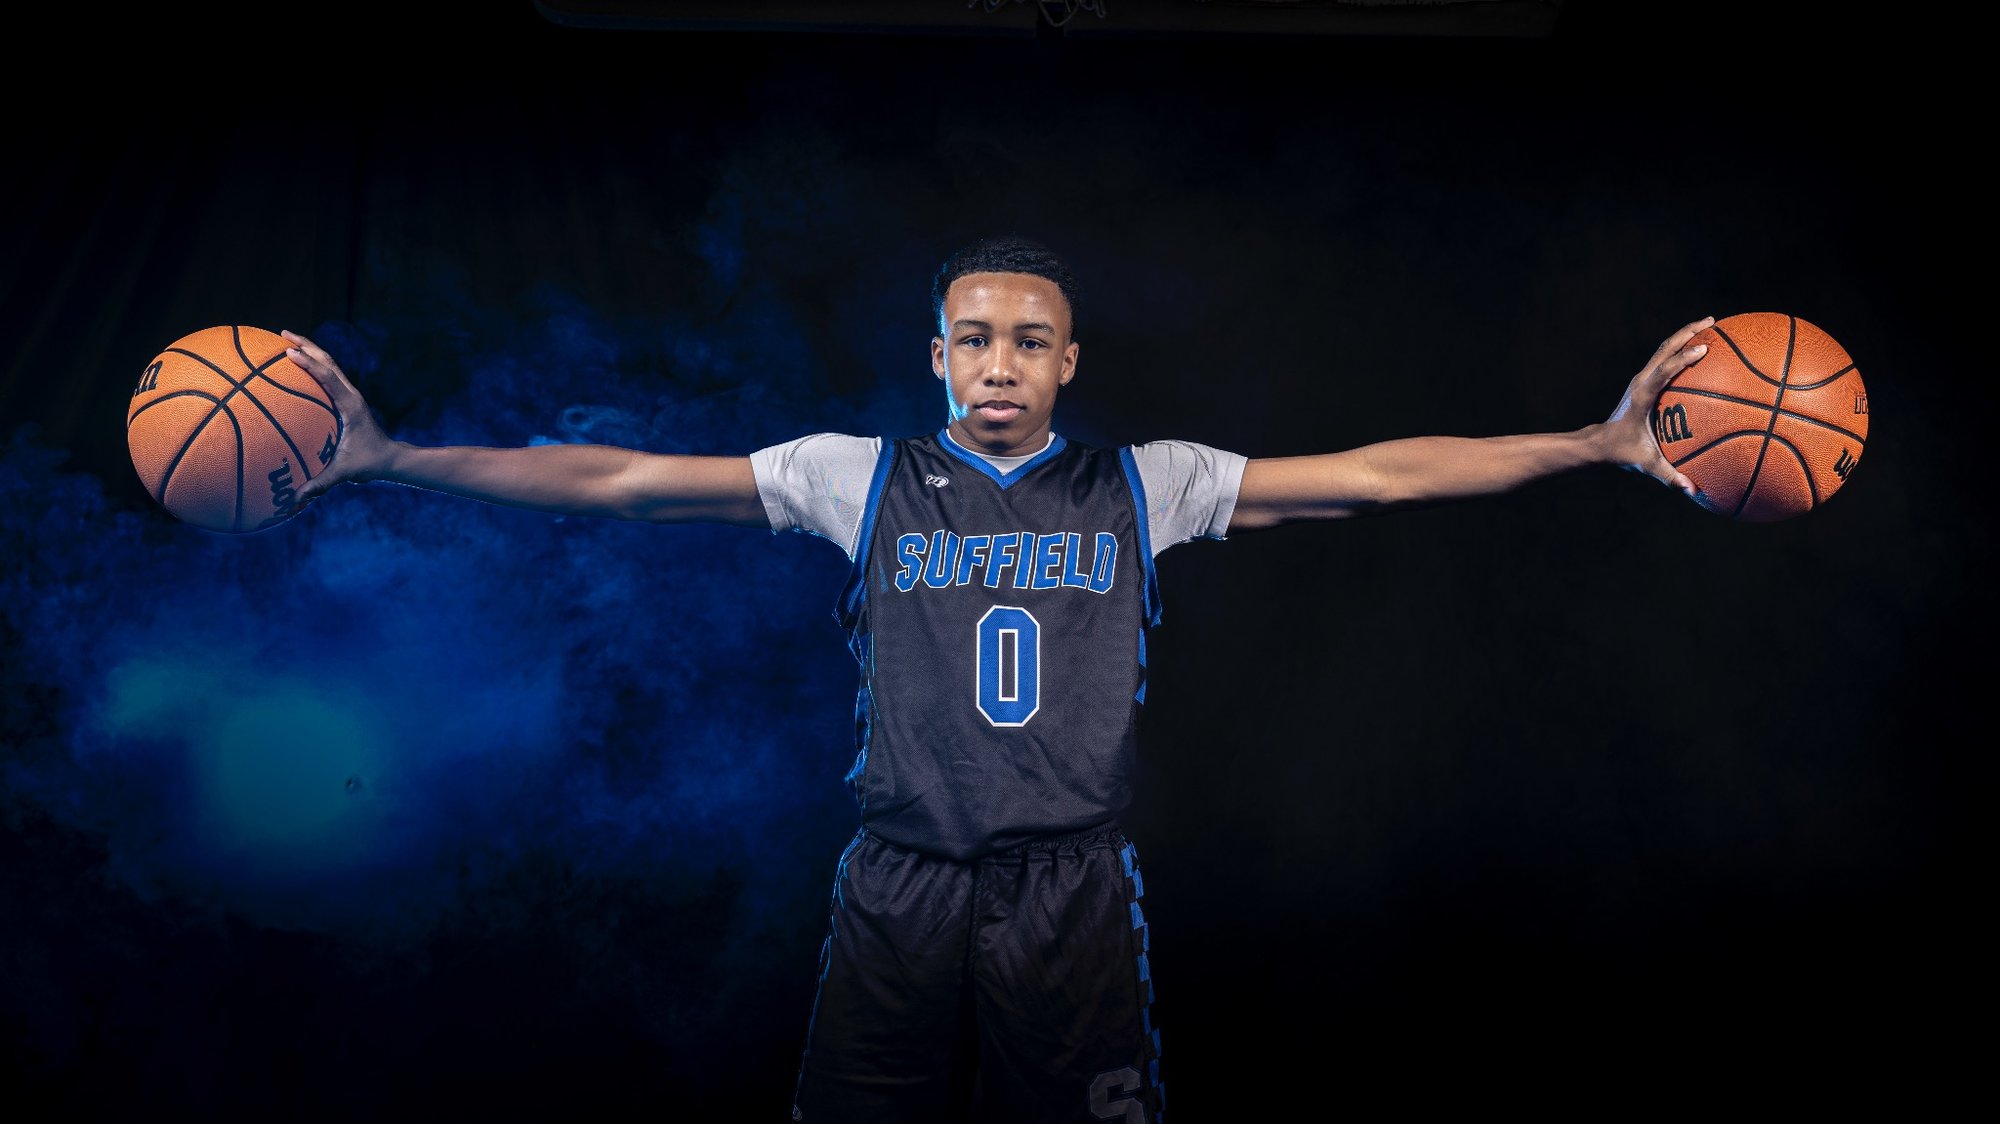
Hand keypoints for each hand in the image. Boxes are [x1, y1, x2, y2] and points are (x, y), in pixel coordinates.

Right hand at [283, 329, 398, 505]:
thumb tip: (296, 499)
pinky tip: (293, 367)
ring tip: (285, 341)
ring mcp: (349, 395)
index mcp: (351, 405)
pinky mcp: (346, 399)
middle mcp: (351, 395)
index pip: (329, 377)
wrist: (391, 459)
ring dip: (310, 351)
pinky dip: (311, 367)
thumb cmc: (370, 463)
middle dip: (306, 345)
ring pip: (329, 365)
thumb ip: (321, 484)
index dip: (309, 363)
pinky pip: (327, 377)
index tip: (288, 351)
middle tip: (282, 334)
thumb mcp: (346, 473)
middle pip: (328, 361)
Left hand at [1603, 316, 1713, 496]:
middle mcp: (1641, 381)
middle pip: (1665, 349)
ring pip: (1664, 349)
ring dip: (1685, 335)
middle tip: (1713, 322)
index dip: (1682, 359)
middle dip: (1688, 333)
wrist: (1598, 443)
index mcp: (1642, 396)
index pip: (1662, 372)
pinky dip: (1683, 349)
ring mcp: (1642, 379)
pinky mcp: (1645, 381)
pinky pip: (1666, 359)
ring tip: (1711, 325)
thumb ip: (1669, 476)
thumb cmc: (1622, 453)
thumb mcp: (1646, 464)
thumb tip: (1692, 489)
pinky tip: (1703, 349)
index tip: (1703, 349)